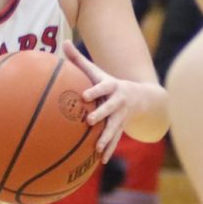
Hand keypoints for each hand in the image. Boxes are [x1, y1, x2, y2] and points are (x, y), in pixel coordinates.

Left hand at [62, 38, 127, 161]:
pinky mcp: (122, 128)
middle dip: (102, 114)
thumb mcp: (96, 71)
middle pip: (110, 108)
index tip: (85, 95)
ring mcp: (121, 116)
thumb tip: (63, 42)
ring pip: (115, 128)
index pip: (103, 87)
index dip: (95, 91)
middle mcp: (119, 102)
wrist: (139, 97)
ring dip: (107, 138)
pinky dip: (109, 150)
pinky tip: (102, 161)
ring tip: (98, 148)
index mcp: (111, 87)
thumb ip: (78, 59)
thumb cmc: (108, 83)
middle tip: (90, 121)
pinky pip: (116, 140)